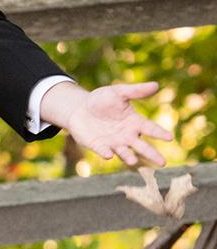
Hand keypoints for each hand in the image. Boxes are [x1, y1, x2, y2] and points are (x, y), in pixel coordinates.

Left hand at [44, 80, 172, 167]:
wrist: (79, 109)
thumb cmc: (102, 100)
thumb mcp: (118, 93)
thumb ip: (136, 91)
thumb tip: (156, 85)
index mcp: (135, 122)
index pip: (150, 128)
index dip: (160, 133)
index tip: (170, 138)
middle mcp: (127, 136)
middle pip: (142, 147)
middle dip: (152, 154)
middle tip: (162, 162)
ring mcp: (114, 143)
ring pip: (124, 153)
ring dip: (128, 157)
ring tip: (132, 161)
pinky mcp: (99, 147)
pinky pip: (104, 151)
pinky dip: (106, 153)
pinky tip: (108, 154)